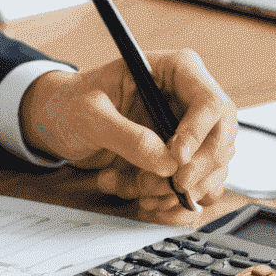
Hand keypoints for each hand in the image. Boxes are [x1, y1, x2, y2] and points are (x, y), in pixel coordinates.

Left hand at [19, 50, 235, 224]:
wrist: (54, 122)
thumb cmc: (69, 104)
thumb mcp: (89, 114)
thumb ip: (126, 135)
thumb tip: (166, 162)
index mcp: (173, 72)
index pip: (210, 101)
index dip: (200, 133)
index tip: (177, 158)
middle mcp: (187, 102)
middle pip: (222, 141)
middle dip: (195, 171)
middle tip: (167, 186)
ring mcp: (187, 134)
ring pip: (208, 172)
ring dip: (172, 190)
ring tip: (131, 187)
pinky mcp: (179, 162)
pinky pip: (192, 191)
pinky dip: (169, 203)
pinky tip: (137, 197)